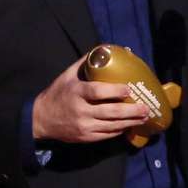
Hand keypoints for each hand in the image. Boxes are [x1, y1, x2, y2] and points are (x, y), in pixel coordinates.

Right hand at [31, 53, 149, 142]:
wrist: (41, 119)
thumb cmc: (57, 93)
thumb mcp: (68, 75)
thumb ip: (86, 63)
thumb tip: (105, 50)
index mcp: (76, 92)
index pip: (98, 92)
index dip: (115, 90)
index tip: (129, 88)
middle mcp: (80, 110)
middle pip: (110, 112)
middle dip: (131, 111)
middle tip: (146, 107)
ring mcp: (83, 126)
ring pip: (112, 126)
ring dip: (130, 122)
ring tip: (144, 117)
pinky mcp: (85, 137)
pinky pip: (106, 135)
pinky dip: (120, 130)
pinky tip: (129, 125)